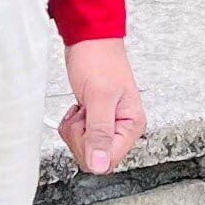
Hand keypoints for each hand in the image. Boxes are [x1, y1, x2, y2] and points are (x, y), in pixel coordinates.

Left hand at [59, 38, 146, 174]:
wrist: (89, 39)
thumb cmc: (99, 59)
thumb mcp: (99, 97)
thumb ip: (100, 133)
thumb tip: (100, 165)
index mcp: (132, 126)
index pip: (109, 161)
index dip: (90, 148)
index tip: (85, 125)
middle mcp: (123, 128)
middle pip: (94, 157)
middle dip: (80, 137)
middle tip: (84, 112)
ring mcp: (109, 124)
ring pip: (84, 148)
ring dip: (75, 129)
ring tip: (82, 107)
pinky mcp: (95, 119)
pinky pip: (79, 136)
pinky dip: (72, 124)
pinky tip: (79, 107)